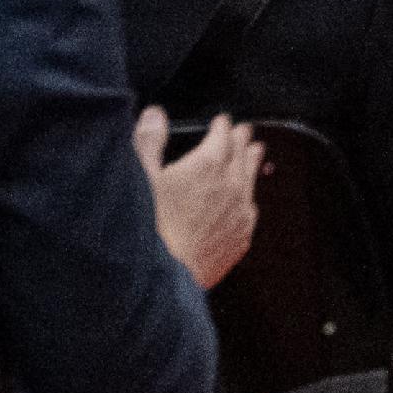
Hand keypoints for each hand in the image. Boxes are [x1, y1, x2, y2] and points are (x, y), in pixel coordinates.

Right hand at [139, 108, 259, 289]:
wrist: (162, 277)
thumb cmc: (148, 228)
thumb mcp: (139, 178)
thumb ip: (148, 142)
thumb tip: (154, 115)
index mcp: (207, 164)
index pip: (223, 133)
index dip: (222, 125)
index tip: (221, 121)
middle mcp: (231, 184)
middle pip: (242, 151)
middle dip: (240, 139)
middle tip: (241, 132)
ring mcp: (239, 210)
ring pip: (252, 177)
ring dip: (250, 163)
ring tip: (253, 153)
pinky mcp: (240, 235)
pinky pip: (251, 210)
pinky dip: (247, 199)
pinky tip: (244, 201)